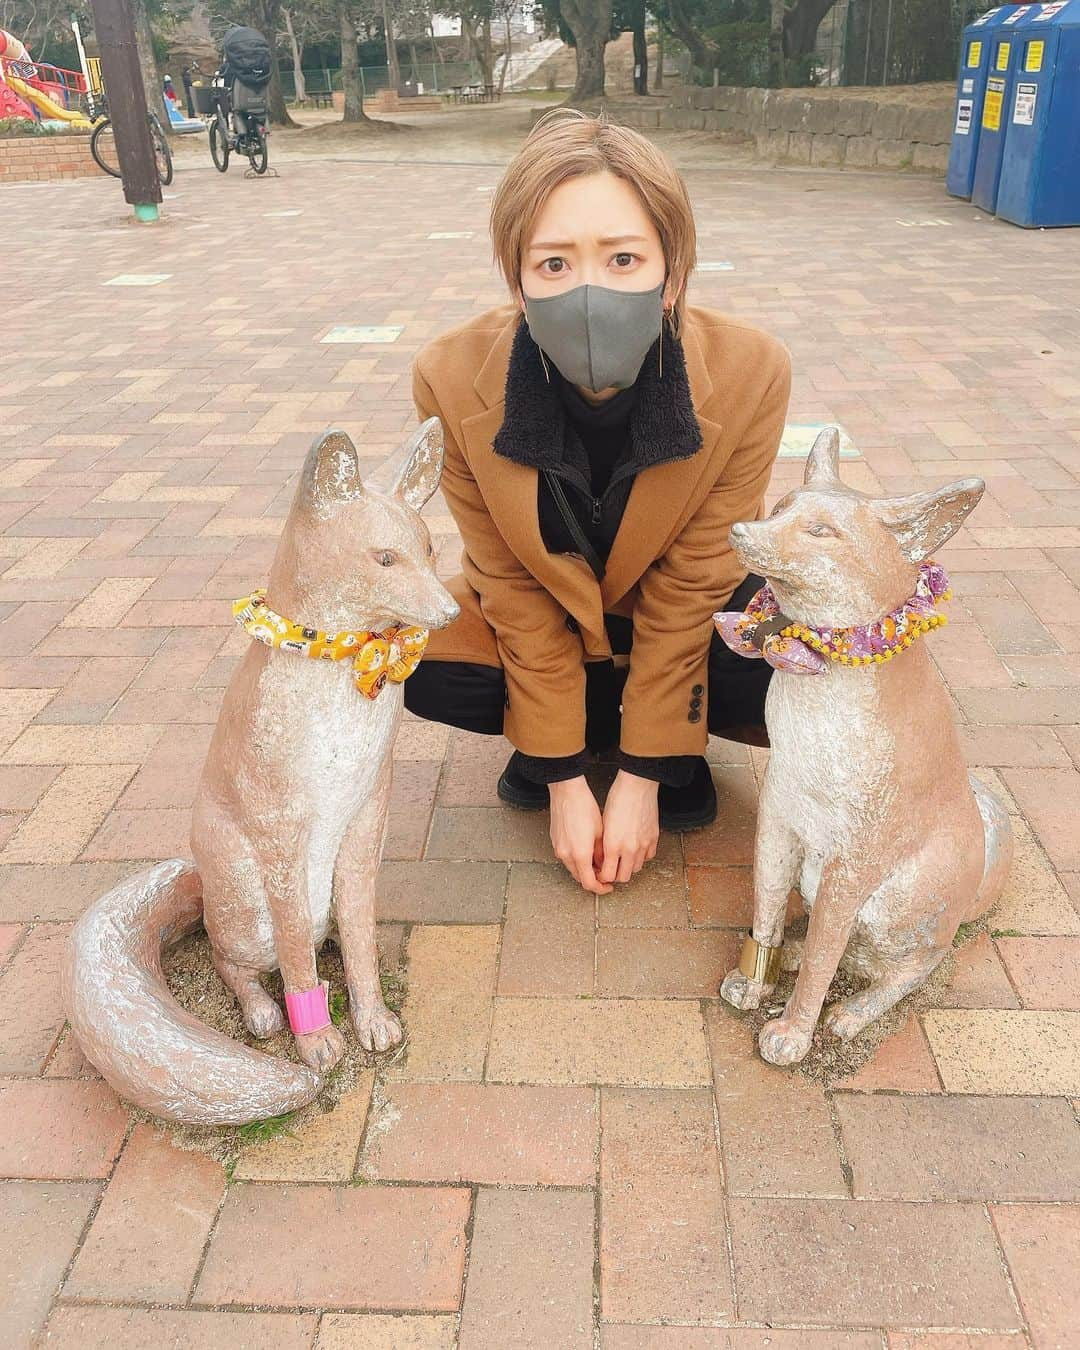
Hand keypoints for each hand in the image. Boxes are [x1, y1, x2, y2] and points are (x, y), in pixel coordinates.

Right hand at [549, 776, 610, 894]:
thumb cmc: (584, 807)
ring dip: (584, 869)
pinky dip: (576, 860)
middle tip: (604, 874)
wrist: (566, 791)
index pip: (589, 883)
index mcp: (580, 854)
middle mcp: (566, 855)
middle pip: (579, 878)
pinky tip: (585, 850)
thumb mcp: (601, 833)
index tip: (608, 886)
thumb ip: (601, 854)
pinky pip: (566, 857)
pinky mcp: (554, 841)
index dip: (600, 888)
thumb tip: (603, 865)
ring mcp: (558, 848)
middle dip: (592, 879)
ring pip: (572, 868)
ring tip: (596, 861)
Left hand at [599, 770, 658, 885]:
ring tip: (623, 858)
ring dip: (629, 866)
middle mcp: (629, 848)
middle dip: (616, 875)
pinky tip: (636, 849)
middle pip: (623, 877)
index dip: (602, 877)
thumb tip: (602, 859)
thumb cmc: (617, 799)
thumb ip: (603, 845)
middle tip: (611, 868)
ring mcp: (644, 844)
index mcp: (612, 845)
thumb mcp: (603, 824)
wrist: (637, 786)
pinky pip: (648, 857)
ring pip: (637, 869)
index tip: (600, 873)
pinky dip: (642, 856)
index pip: (607, 875)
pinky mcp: (654, 838)